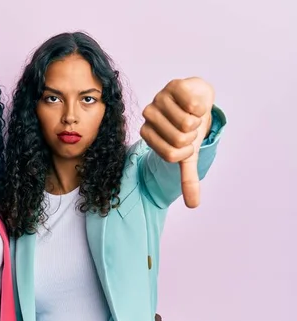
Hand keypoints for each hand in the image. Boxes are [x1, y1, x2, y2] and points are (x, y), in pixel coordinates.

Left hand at [140, 77, 214, 207]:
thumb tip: (193, 205)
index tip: (187, 143)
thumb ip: (188, 178)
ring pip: (186, 123)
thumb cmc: (190, 127)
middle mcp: (148, 116)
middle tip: (191, 127)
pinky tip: (195, 104)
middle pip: (179, 139)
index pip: (171, 155)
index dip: (186, 151)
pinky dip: (201, 108)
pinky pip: (192, 105)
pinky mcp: (173, 86)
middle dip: (193, 136)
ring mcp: (158, 99)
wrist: (197, 99)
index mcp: (148, 134)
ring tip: (193, 115)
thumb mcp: (189, 153)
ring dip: (198, 121)